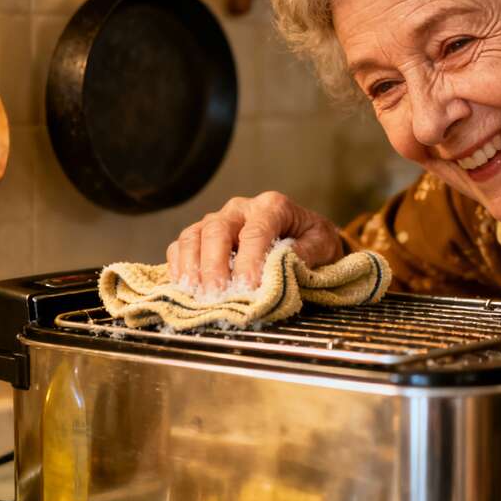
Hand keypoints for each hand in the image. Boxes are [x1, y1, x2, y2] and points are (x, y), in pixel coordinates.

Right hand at [166, 191, 343, 291]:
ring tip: (196, 294)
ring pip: (194, 235)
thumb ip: (306, 253)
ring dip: (191, 266)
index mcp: (272, 206)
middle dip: (214, 265)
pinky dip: (178, 266)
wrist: (305, 236)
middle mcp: (241, 208)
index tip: (248, 287)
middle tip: (216, 294)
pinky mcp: (203, 236)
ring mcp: (218, 221)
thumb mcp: (322, 245)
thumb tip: (283, 264)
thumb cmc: (313, 241)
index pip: (255, 232)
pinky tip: (184, 288)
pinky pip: (181, 246)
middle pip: (217, 230)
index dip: (249, 261)